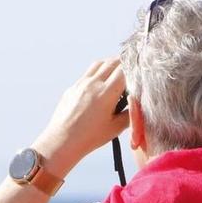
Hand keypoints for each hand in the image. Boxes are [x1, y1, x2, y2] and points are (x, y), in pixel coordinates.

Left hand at [33, 58, 128, 172]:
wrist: (62, 141)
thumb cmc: (89, 137)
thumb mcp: (116, 128)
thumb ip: (130, 113)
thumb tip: (136, 104)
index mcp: (106, 92)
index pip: (124, 69)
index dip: (134, 70)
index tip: (139, 75)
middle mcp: (93, 84)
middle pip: (112, 62)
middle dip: (124, 64)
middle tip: (130, 72)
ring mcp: (81, 84)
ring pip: (99, 64)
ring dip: (110, 65)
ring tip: (116, 75)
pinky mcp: (72, 88)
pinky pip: (87, 73)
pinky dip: (97, 73)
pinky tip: (100, 85)